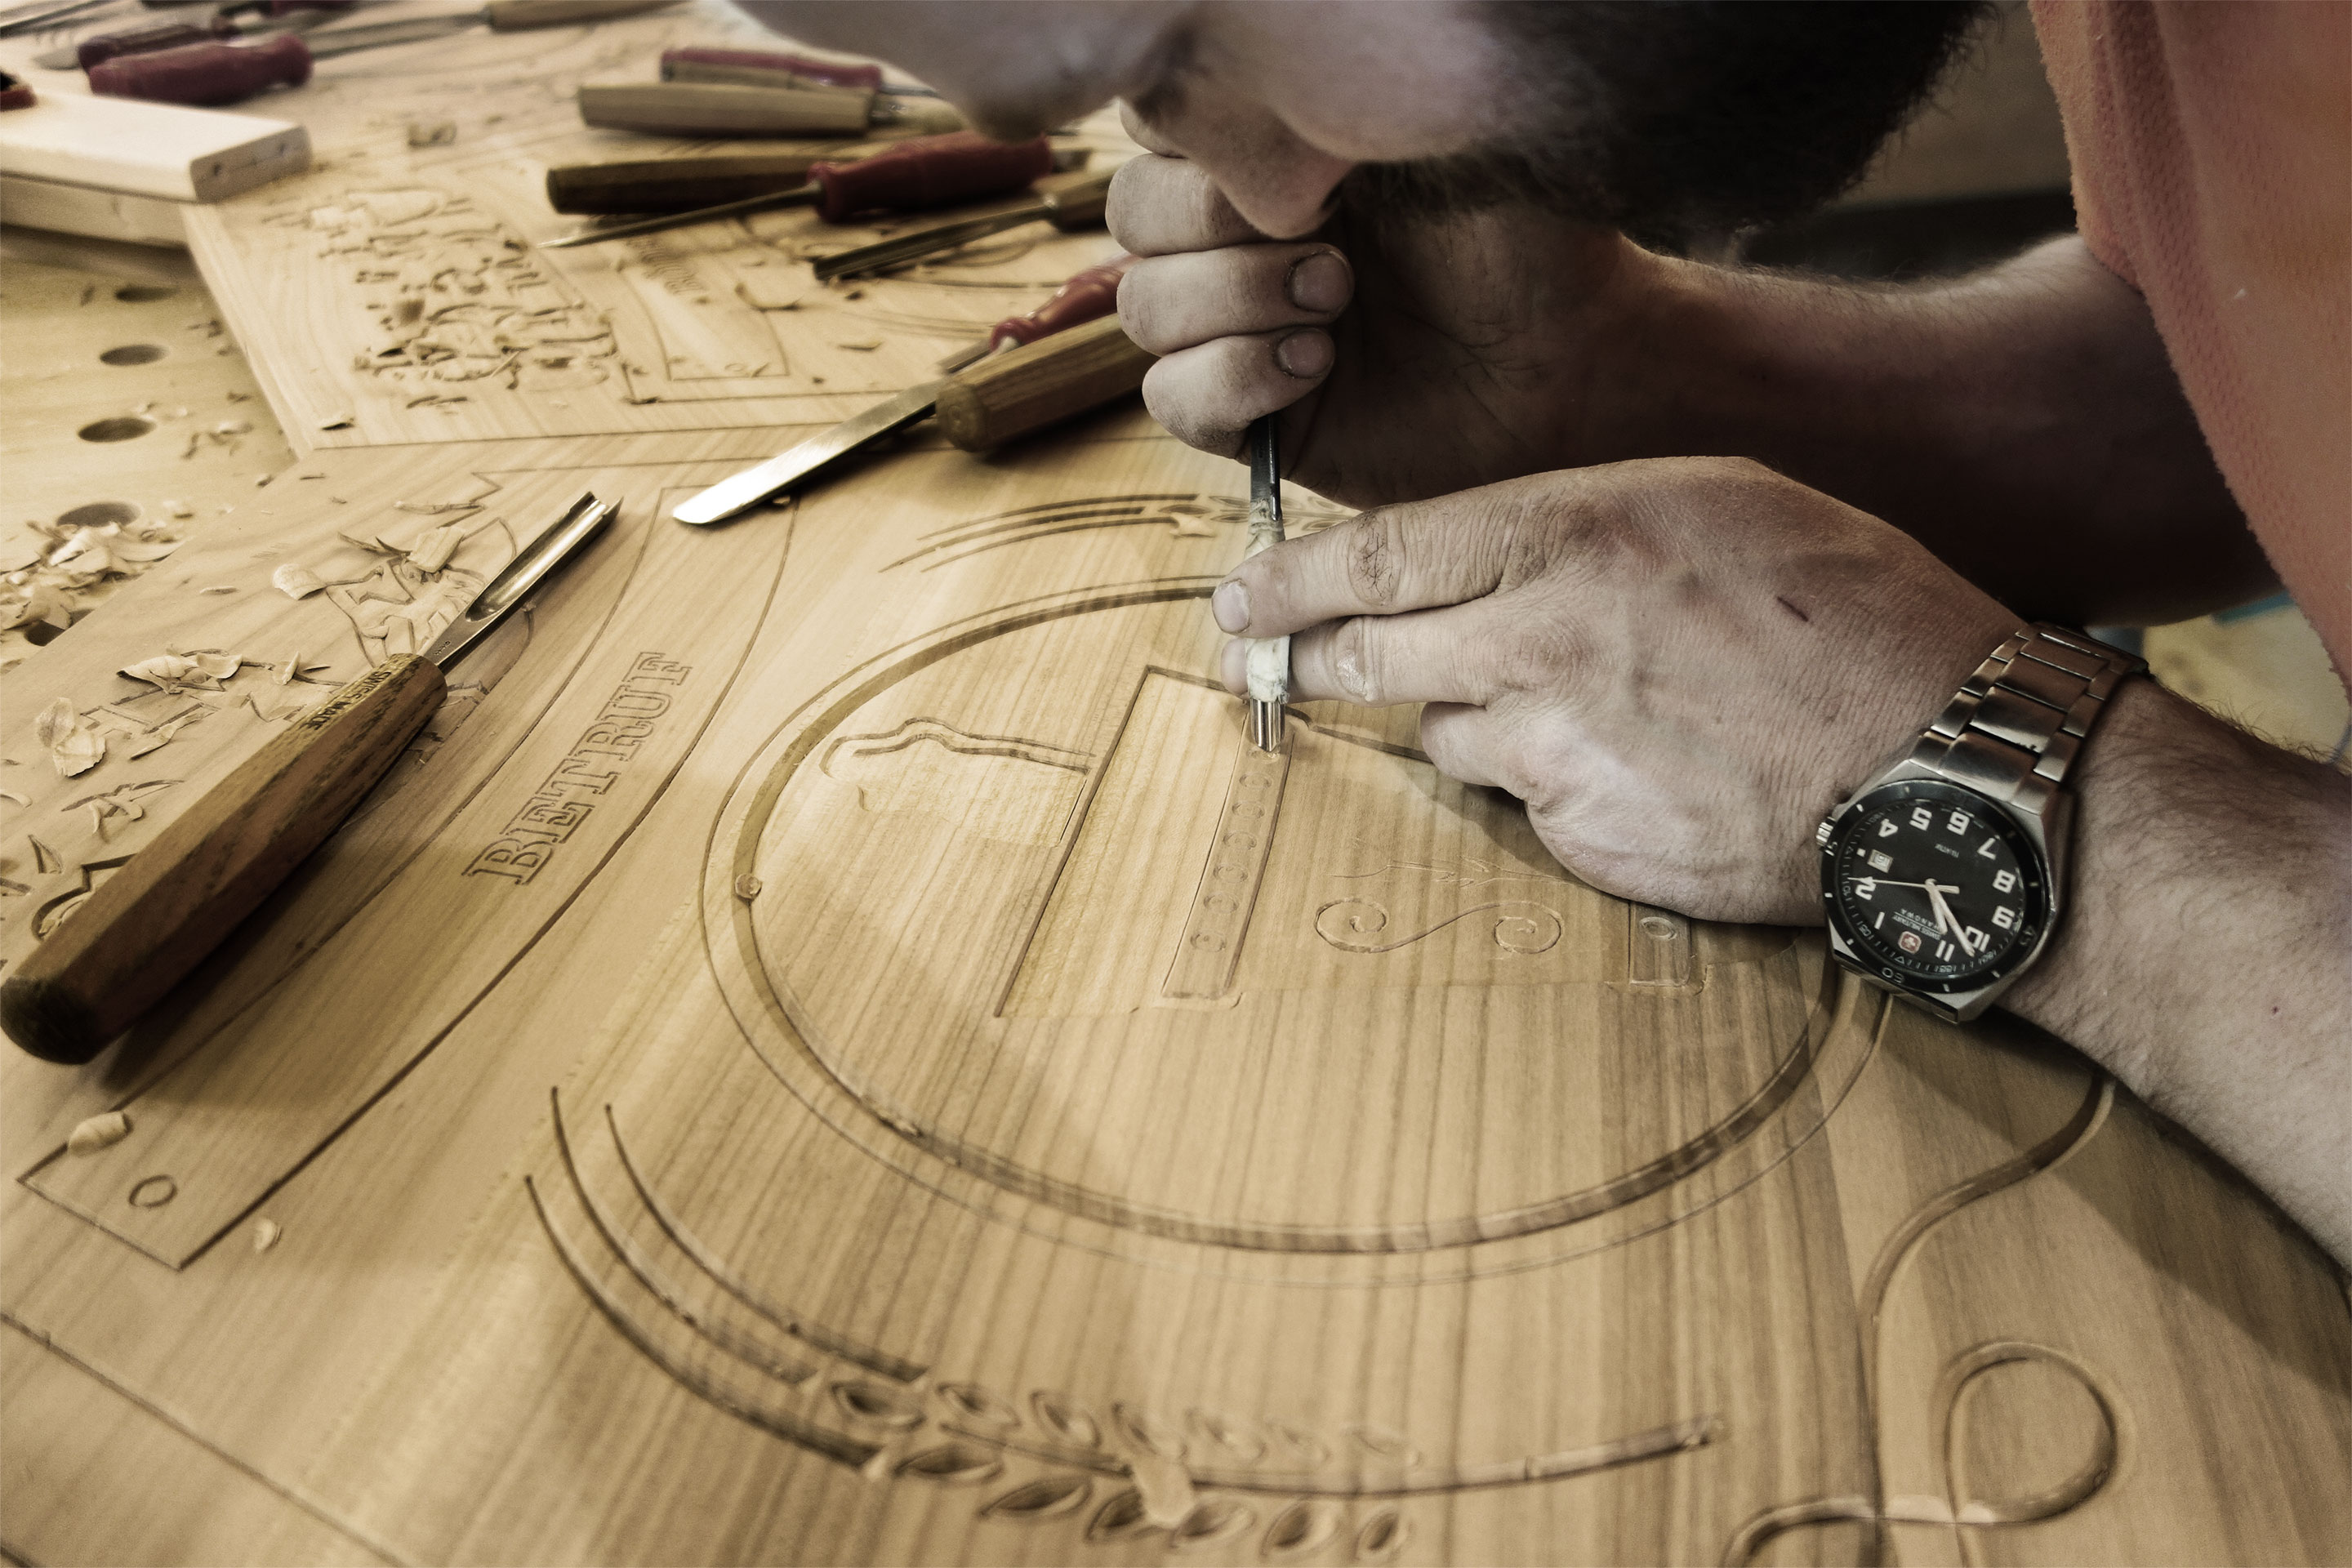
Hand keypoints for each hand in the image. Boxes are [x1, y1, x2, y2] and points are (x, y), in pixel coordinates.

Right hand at [1109, 108, 1668, 507]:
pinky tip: (1317, 365)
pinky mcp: (1252, 418)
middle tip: (1328, 240)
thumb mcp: (1440, 134)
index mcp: (1275, 156)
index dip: (1191, 138)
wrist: (1577, 367)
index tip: (1287, 153)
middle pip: (1131, 217)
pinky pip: (1171, 398)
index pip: (1159, 129)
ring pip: (1141, 308)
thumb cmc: (1532, 243)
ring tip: (1334, 305)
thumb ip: (1333, 98)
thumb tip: (1241, 57)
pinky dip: (1232, 377)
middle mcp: (1243, 238)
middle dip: (1211, 223)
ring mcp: (1240, 330)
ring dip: (1231, 300)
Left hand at [1212, 457, 2020, 923]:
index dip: (1287, 579)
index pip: (1376, 557)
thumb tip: (1478, 552)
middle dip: (1310, 656)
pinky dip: (1554, 788)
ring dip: (1477, 717)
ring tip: (1592, 708)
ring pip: (1449, 735)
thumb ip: (1578, 520)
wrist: (1946, 768)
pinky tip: (1644, 770)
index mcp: (1574, 534)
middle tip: (1277, 658)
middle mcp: (1540, 643)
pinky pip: (1526, 807)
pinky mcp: (1585, 844)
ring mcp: (1555, 756)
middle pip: (1368, 655)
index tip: (1236, 594)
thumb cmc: (1853, 613)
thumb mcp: (1719, 502)